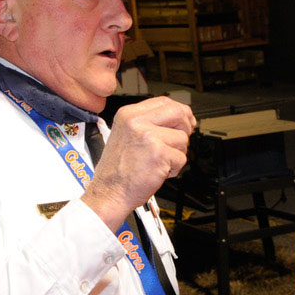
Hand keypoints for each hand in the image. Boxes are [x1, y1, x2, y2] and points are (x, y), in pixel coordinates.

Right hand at [83, 97, 195, 228]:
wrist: (109, 193)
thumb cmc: (117, 170)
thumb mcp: (125, 135)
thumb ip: (148, 123)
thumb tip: (179, 117)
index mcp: (128, 114)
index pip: (164, 102)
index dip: (180, 111)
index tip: (185, 121)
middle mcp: (137, 122)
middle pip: (178, 113)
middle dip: (185, 128)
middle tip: (179, 142)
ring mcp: (148, 137)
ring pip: (182, 138)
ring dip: (176, 153)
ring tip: (158, 162)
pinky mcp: (159, 154)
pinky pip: (181, 158)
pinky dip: (174, 169)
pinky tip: (158, 171)